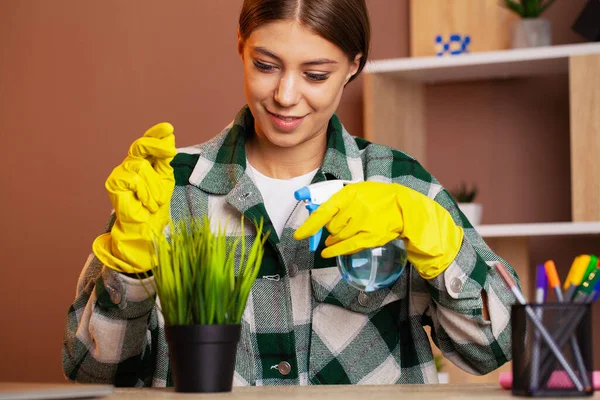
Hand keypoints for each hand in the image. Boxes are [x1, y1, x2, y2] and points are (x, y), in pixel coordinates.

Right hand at [93, 123, 175, 273]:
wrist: (146, 226)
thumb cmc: (155, 203)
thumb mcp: (165, 178)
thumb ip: (165, 158)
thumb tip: (169, 137)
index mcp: (143, 161)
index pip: (147, 142)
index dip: (155, 133)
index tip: (168, 128)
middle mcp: (129, 164)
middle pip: (140, 145)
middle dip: (156, 146)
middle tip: (170, 151)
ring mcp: (120, 173)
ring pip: (141, 167)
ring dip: (154, 186)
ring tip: (155, 201)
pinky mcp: (114, 184)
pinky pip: (134, 179)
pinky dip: (144, 192)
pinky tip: (146, 203)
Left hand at [294, 181, 463, 278]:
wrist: (403, 207)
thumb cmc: (376, 197)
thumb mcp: (356, 190)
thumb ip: (336, 200)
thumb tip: (315, 213)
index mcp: (349, 194)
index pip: (323, 211)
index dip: (309, 225)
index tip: (299, 235)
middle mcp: (355, 209)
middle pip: (330, 226)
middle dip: (329, 228)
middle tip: (337, 225)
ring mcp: (363, 224)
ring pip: (337, 237)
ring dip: (334, 237)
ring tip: (343, 232)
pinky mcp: (369, 237)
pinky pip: (346, 247)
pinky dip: (334, 250)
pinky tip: (327, 251)